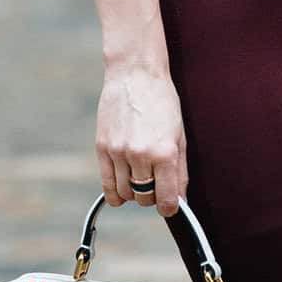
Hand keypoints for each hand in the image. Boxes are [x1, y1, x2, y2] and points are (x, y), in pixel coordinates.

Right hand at [96, 65, 187, 215]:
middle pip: (144, 198)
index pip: (166, 199)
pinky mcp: (102, 147)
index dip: (169, 207)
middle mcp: (140, 155)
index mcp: (164, 152)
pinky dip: (116, 192)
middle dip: (152, 197)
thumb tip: (179, 199)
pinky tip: (123, 187)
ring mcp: (118, 152)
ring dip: (134, 193)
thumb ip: (180, 170)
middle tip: (156, 185)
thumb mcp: (180, 135)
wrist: (135, 74)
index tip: (169, 206)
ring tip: (140, 179)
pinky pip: (107, 184)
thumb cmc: (162, 102)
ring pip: (125, 193)